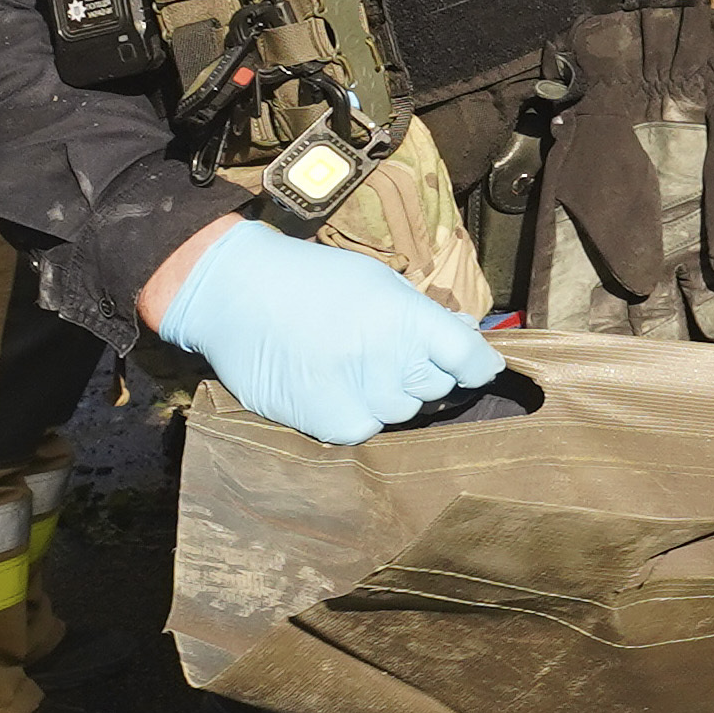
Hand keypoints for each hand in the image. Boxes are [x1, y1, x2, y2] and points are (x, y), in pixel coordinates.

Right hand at [149, 217, 504, 444]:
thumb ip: (422, 314)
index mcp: (406, 316)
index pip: (469, 357)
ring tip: (350, 366)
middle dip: (421, 374)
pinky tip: (332, 388)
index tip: (477, 368)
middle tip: (386, 354)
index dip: (478, 365)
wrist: (236, 293)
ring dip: (386, 395)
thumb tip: (466, 335)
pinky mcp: (327, 420)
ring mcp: (357, 392)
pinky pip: (365, 430)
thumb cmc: (313, 282)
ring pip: (401, 412)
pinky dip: (356, 415)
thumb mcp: (377, 281)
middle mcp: (387, 357)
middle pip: (435, 387)